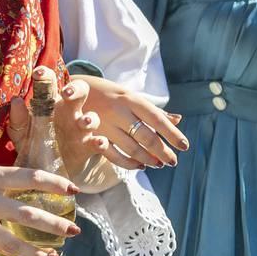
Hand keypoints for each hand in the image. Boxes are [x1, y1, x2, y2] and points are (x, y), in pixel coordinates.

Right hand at [0, 156, 80, 255]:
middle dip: (55, 225)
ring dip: (38, 249)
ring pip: (14, 240)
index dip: (56, 183)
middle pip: (29, 214)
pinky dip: (16, 253)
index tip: (74, 189)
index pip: (31, 178)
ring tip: (56, 253)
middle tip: (75, 230)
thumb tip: (27, 188)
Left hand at [9, 78, 112, 192]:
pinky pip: (100, 142)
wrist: (44, 168)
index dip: (46, 75)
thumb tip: (15, 100)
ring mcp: (80, 129)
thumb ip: (17, 118)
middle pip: (79, 91)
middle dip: (76, 89)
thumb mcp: (20, 132)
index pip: (50, 83)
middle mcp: (68, 112)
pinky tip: (99, 143)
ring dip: (90, 118)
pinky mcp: (87, 147)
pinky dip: (101, 142)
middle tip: (67, 93)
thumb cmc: (32, 142)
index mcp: (49, 104)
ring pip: (92, 117)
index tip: (38, 74)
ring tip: (83, 122)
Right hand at [68, 75, 186, 170]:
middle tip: (173, 161)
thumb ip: (153, 110)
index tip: (185, 146)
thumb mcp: (129, 96)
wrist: (71, 89)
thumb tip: (178, 120)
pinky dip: (129, 163)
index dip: (171, 133)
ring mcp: (105, 123)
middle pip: (146, 135)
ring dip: (148, 159)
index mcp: (130, 98)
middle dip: (162, 151)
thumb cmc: (108, 93)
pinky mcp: (93, 135)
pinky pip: (114, 155)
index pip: (156, 118)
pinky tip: (140, 166)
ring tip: (160, 164)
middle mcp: (118, 110)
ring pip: (132, 147)